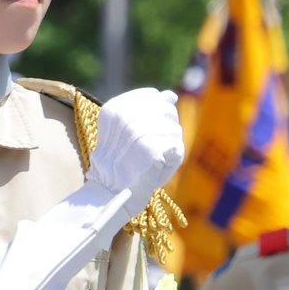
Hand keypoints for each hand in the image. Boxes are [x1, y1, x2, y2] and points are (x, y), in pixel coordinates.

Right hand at [87, 88, 184, 211]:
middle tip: (150, 149)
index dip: (158, 113)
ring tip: (152, 160)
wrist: (111, 194)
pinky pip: (177, 146)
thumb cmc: (122, 163)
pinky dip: (173, 160)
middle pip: (167, 110)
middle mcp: (124, 116)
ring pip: (175, 129)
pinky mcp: (151, 150)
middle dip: (166, 129)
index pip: (153, 96)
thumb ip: (149, 109)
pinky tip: (158, 168)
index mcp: (115, 108)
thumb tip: (170, 95)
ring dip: (170, 147)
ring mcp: (138, 132)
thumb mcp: (132, 131)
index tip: (147, 132)